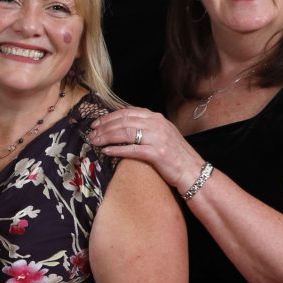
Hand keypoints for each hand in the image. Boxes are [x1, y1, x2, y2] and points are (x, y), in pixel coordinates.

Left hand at [88, 106, 204, 191]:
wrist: (192, 170)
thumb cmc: (174, 153)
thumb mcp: (161, 132)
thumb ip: (144, 123)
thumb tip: (121, 115)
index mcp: (156, 118)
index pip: (127, 113)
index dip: (109, 117)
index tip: (96, 123)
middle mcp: (157, 125)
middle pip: (124, 122)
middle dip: (104, 127)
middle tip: (91, 133)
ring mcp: (157, 138)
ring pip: (125, 133)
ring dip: (106, 137)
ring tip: (94, 141)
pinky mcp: (157, 154)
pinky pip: (132, 150)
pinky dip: (117, 150)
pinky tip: (106, 151)